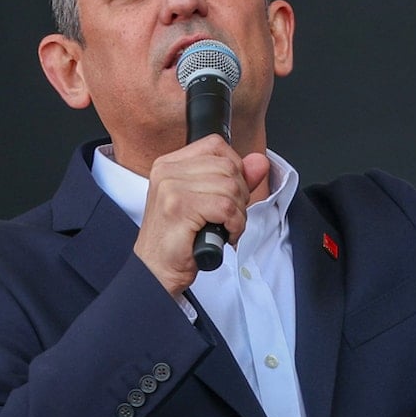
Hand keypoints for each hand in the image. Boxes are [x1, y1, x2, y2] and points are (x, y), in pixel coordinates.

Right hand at [133, 135, 269, 296]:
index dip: (235, 168)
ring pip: (230, 188)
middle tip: (228, 217)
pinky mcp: (179, 207)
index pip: (215, 146)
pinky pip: (225, 207)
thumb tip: (260, 161)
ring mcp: (171, 187)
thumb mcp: (208, 203)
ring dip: (238, 214)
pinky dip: (234, 225)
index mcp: (170, 164)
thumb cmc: (179, 240)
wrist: (155, 271)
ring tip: (225, 228)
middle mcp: (167, 171)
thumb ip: (234, 179)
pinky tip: (224, 235)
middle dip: (239, 196)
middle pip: (227, 167)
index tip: (230, 193)